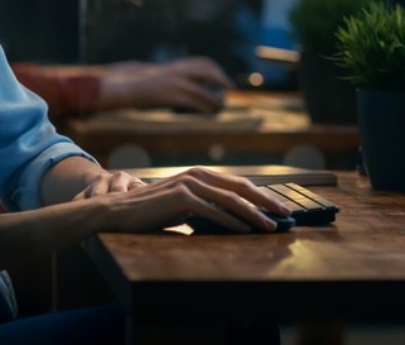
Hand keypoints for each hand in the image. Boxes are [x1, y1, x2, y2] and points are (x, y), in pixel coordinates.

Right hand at [87, 167, 290, 233]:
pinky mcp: (180, 198)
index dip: (260, 195)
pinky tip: (246, 230)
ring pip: (230, 199)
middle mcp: (196, 175)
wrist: (118, 211)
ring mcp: (188, 184)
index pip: (237, 183)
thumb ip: (203, 206)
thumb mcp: (182, 206)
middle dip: (265, 201)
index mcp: (198, 175)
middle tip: (286, 214)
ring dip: (254, 213)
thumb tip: (230, 219)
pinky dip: (232, 221)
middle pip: (240, 187)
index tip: (278, 207)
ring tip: (271, 225)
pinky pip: (213, 211)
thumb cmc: (150, 212)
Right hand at [95, 57, 232, 112]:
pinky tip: (211, 112)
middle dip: (220, 79)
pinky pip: (195, 101)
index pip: (202, 63)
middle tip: (229, 89)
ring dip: (216, 98)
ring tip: (221, 106)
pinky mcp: (172, 95)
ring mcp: (175, 83)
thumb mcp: (159, 78)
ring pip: (203, 89)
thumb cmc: (141, 86)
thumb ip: (173, 80)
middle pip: (207, 71)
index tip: (223, 79)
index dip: (215, 70)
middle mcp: (178, 71)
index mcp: (175, 67)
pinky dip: (207, 107)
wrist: (124, 87)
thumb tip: (186, 89)